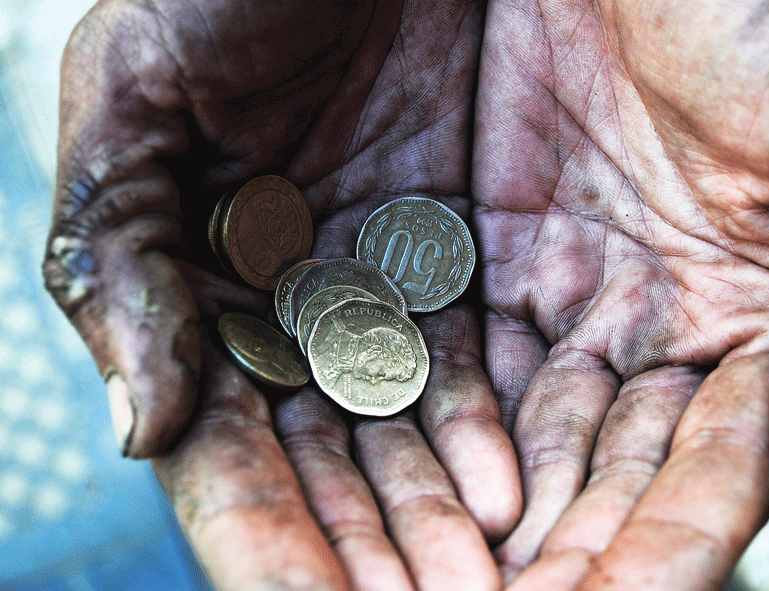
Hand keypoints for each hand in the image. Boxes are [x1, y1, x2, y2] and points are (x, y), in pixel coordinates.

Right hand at [44, 1, 518, 588]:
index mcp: (194, 280)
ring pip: (401, 439)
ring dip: (429, 526)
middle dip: (359, 557)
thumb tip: (139, 427)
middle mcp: (288, 303)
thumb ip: (116, 255)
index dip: (257, 532)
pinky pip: (478, 371)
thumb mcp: (135, 95)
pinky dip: (489, 439)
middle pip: (321, 466)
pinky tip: (512, 502)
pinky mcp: (463, 260)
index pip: (220, 444)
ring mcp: (379, 288)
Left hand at [474, 0, 768, 587]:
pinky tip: (409, 496)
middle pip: (607, 475)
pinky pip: (451, 361)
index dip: (666, 544)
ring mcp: (567, 302)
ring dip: (490, 518)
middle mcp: (655, 331)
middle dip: (563, 557)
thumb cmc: (761, 25)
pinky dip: (433, 431)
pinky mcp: (484, 262)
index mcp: (755, 324)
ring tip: (446, 586)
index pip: (711, 469)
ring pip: (525, 438)